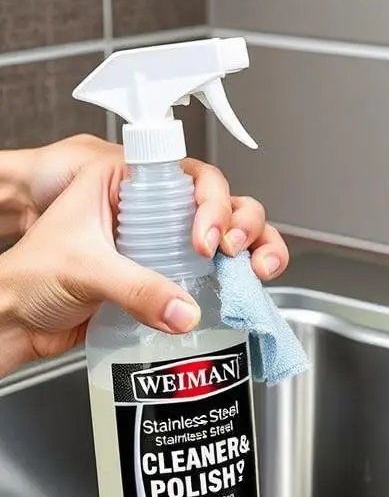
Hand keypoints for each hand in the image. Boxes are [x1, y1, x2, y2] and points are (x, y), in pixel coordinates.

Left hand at [0, 158, 277, 375]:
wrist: (16, 323)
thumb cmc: (29, 278)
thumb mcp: (84, 270)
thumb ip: (137, 289)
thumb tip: (185, 310)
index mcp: (123, 184)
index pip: (187, 174)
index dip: (210, 200)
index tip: (205, 238)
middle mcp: (149, 211)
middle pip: (218, 202)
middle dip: (241, 223)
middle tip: (232, 252)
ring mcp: (162, 245)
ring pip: (226, 235)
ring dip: (253, 248)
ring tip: (257, 269)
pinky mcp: (169, 279)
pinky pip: (215, 274)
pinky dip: (238, 281)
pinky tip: (246, 291)